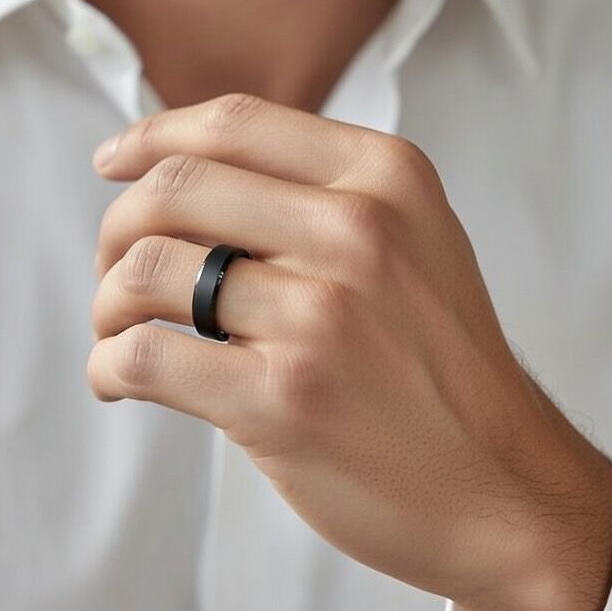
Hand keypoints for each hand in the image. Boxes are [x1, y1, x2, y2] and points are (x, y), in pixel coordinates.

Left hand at [88, 93, 611, 610]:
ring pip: (145, 271)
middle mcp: (356, 230)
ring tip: (118, 332)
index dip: (154, 137)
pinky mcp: (284, 398)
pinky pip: (143, 354)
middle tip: (115, 271)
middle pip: (172, 189)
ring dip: (106, 303)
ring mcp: (321, 314)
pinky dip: (109, 364)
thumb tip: (186, 167)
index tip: (112, 162)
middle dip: (117, 229)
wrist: (505, 488)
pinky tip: (120, 379)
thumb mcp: (416, 240)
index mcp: (385, 177)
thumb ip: (322, 193)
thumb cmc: (440, 365)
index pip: (233, 123)